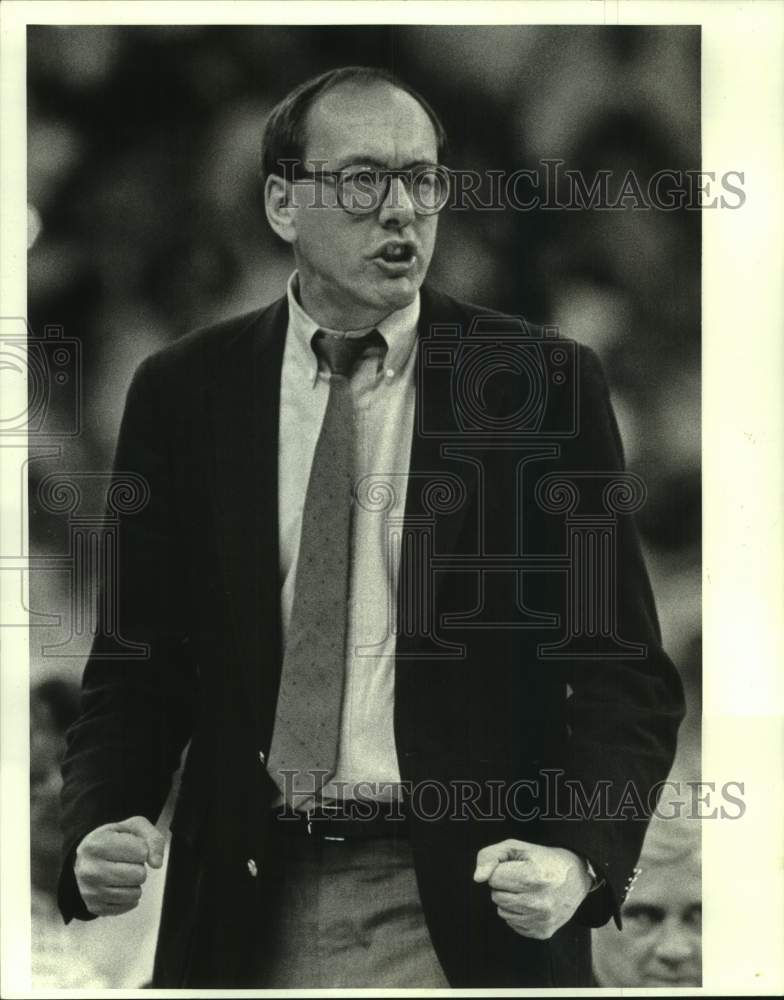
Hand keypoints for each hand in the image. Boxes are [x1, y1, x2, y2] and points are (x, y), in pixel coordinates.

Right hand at [74, 816, 164, 916]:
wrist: (87, 857)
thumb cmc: (113, 839)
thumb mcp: (134, 827)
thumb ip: (153, 838)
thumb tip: (157, 863)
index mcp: (97, 844)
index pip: (142, 851)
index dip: (142, 848)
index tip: (129, 846)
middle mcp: (89, 869)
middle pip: (139, 875)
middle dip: (139, 866)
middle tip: (126, 861)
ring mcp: (90, 891)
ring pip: (135, 893)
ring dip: (135, 882)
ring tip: (122, 872)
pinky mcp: (95, 907)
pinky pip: (128, 905)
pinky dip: (129, 896)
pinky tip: (118, 885)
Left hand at [473, 839, 591, 939]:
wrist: (577, 877)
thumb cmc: (543, 859)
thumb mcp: (517, 847)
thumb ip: (491, 856)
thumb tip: (478, 878)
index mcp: (533, 877)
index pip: (494, 878)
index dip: (501, 870)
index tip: (515, 867)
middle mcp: (539, 902)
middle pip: (496, 896)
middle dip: (504, 886)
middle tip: (521, 878)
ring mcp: (542, 920)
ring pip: (502, 912)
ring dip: (509, 900)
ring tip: (526, 890)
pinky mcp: (543, 932)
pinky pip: (513, 924)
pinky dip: (518, 913)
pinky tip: (532, 903)